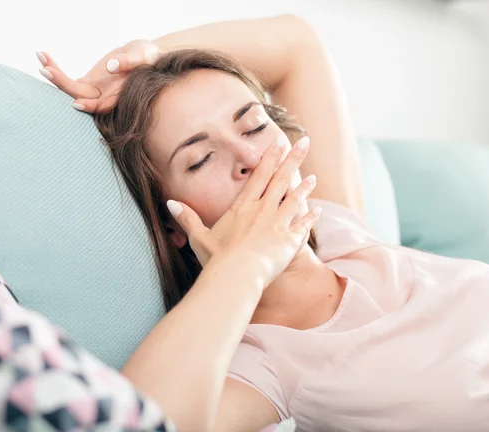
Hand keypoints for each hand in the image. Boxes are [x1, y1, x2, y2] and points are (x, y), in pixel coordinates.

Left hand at [36, 39, 160, 112]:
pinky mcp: (88, 83)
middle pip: (80, 95)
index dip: (90, 105)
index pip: (103, 105)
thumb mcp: (142, 56)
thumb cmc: (148, 56)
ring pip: (71, 88)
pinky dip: (56, 69)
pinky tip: (44, 56)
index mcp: (120, 95)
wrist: (144, 54)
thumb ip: (129, 62)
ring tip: (40, 56)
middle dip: (62, 83)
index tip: (75, 103)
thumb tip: (111, 67)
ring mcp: (94, 90)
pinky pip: (68, 79)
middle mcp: (105, 96)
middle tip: (46, 70)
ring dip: (54, 74)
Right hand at [167, 135, 320, 287]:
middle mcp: (262, 211)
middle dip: (293, 159)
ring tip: (314, 176)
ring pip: (295, 200)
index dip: (270, 158)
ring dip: (305, 187)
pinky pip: (304, 226)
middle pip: (281, 179)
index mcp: (242, 208)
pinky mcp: (289, 241)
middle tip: (305, 142)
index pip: (259, 176)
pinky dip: (311, 217)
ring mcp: (278, 224)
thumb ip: (188, 218)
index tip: (279, 142)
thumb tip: (170, 202)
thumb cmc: (216, 259)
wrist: (236, 277)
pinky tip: (319, 210)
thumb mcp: (199, 237)